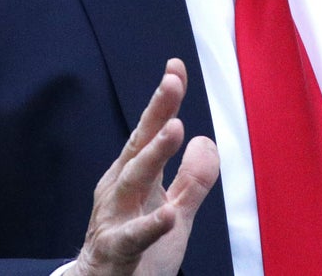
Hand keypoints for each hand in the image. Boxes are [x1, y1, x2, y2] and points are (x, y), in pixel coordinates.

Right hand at [73, 58, 219, 275]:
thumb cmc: (137, 253)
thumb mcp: (174, 213)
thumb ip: (192, 180)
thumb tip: (206, 138)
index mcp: (133, 178)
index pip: (149, 132)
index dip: (163, 101)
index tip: (176, 67)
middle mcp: (119, 191)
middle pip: (139, 146)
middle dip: (156, 113)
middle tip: (172, 82)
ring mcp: (114, 220)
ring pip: (132, 182)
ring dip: (153, 155)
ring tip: (175, 128)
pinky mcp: (116, 252)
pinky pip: (132, 238)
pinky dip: (149, 226)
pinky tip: (167, 215)